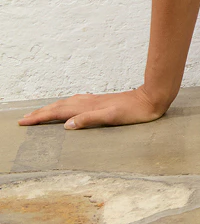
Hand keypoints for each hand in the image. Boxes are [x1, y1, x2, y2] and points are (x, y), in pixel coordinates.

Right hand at [17, 85, 170, 129]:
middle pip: (59, 106)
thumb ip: (89, 119)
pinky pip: (76, 102)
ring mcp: (94, 101)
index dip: (40, 117)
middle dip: (40, 112)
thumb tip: (66, 125)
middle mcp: (88, 102)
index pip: (58, 112)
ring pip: (66, 103)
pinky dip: (65, 105)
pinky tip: (69, 107)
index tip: (24, 121)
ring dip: (51, 108)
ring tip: (40, 113)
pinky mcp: (101, 101)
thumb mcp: (112, 117)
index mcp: (87, 107)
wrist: (151, 98)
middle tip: (24, 119)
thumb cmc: (134, 111)